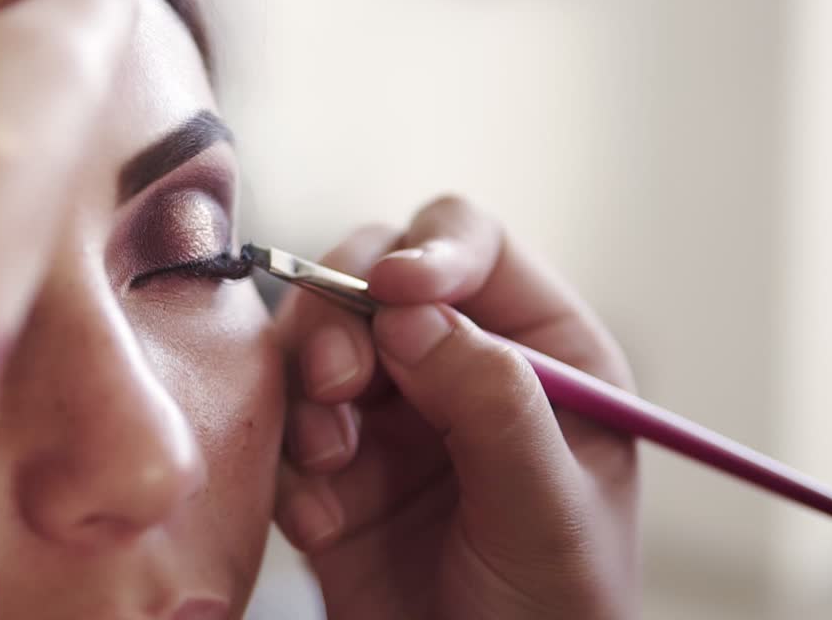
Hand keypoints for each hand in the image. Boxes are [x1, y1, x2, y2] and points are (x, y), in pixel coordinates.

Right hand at [273, 197, 638, 618]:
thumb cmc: (554, 615)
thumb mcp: (548, 511)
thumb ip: (494, 406)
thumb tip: (415, 313)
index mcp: (540, 352)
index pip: (476, 248)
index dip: (431, 252)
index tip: (392, 290)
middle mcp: (455, 364)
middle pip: (371, 276)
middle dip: (341, 319)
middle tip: (337, 384)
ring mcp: (386, 412)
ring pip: (311, 343)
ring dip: (305, 392)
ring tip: (327, 462)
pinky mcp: (327, 466)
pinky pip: (277, 426)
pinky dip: (286, 467)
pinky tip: (321, 524)